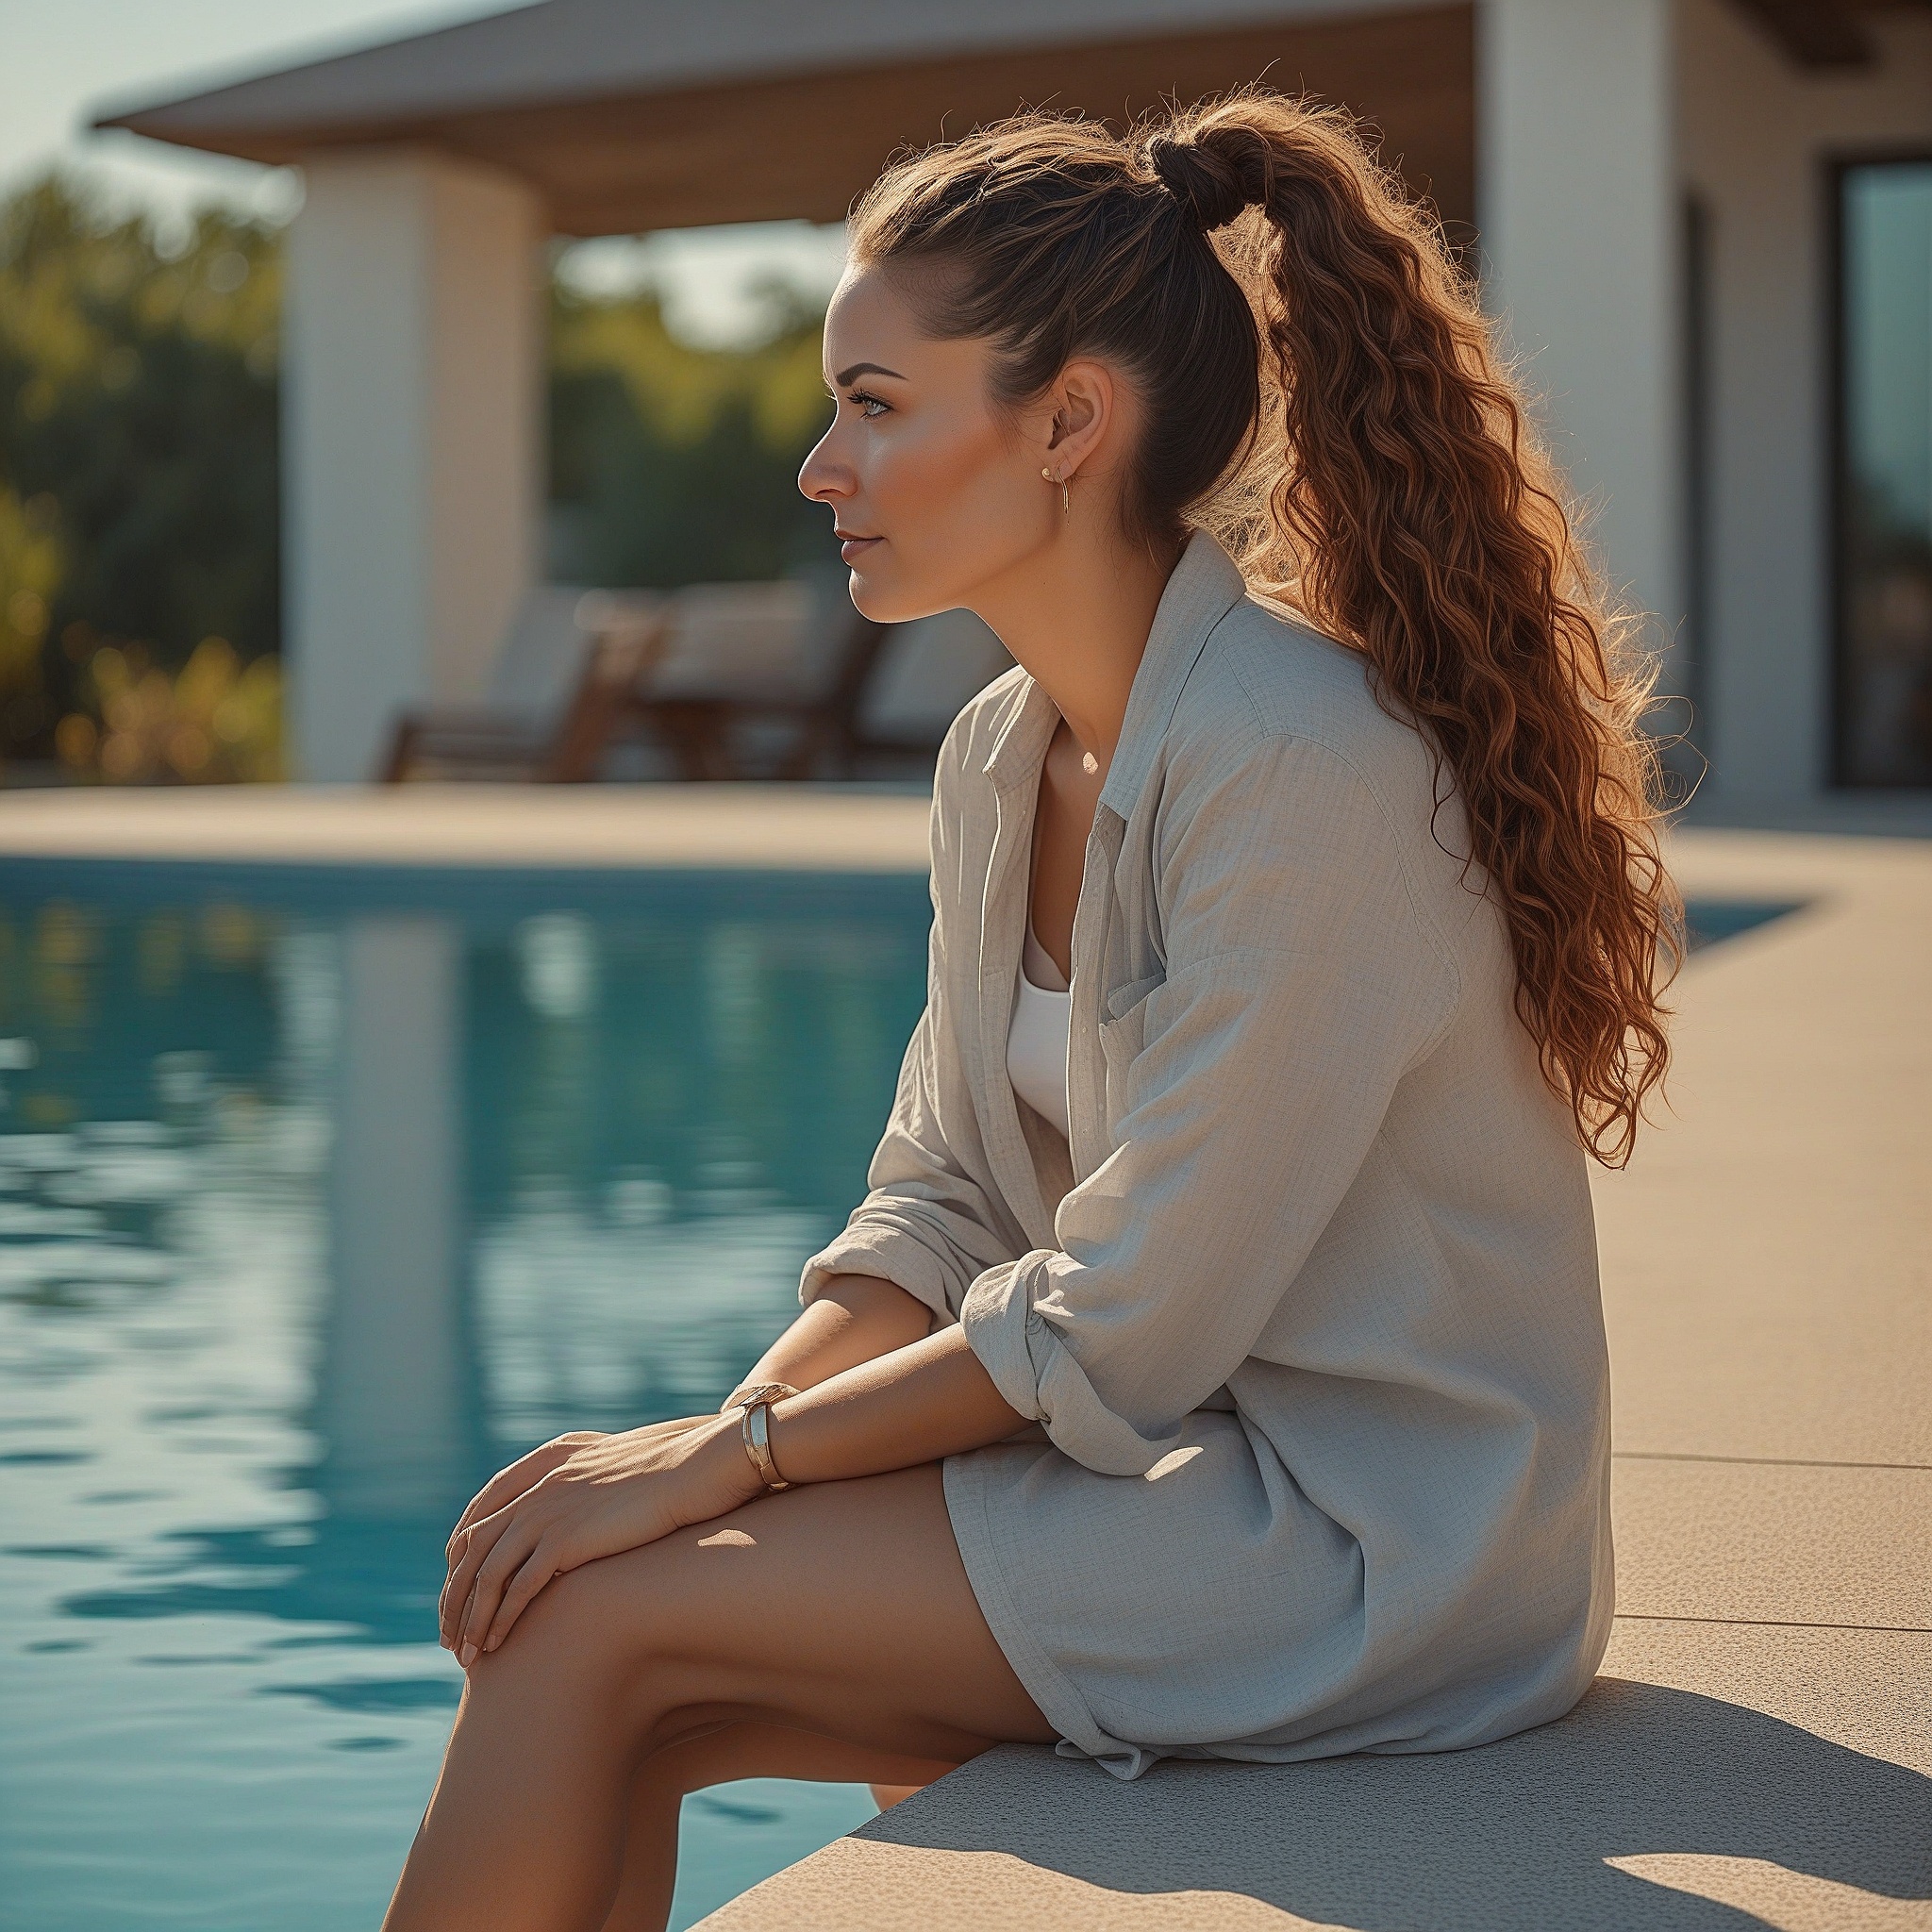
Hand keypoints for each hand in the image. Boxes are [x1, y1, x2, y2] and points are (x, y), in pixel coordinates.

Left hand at [439, 1411, 765, 1663]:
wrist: (699, 1464)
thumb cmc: (673, 1470)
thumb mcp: (618, 1469)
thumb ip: (590, 1484)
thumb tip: (589, 1513)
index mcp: (546, 1464)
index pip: (479, 1515)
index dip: (460, 1559)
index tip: (459, 1592)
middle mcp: (537, 1487)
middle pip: (471, 1550)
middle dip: (455, 1599)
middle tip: (452, 1638)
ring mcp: (547, 1512)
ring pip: (486, 1575)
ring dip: (470, 1619)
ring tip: (468, 1656)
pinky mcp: (564, 1540)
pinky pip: (515, 1589)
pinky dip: (500, 1620)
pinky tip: (497, 1646)